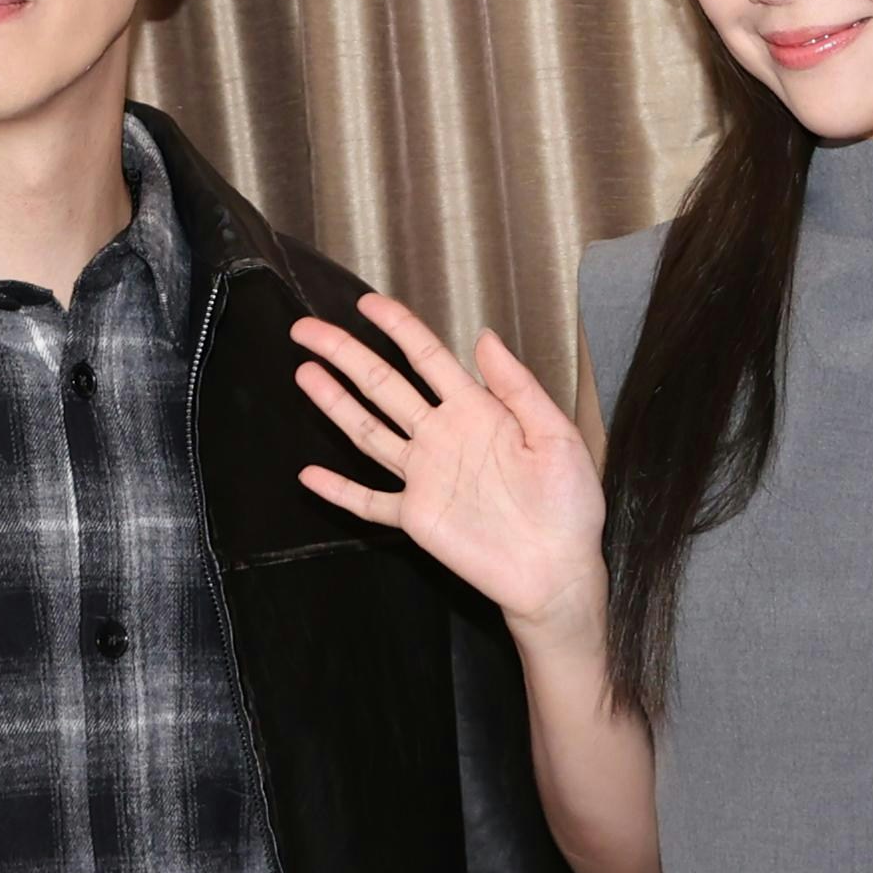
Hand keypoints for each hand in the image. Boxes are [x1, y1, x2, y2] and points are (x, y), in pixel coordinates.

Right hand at [290, 296, 605, 643]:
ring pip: (369, 432)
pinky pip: (370, 502)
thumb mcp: (555, 435)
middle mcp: (442, 436)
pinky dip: (340, 491)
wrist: (558, 569)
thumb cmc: (569, 503)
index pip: (428, 358)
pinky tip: (309, 476)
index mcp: (476, 411)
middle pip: (384, 385)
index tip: (367, 303)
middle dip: (345, 354)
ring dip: (335, 403)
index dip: (398, 327)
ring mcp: (425, 477)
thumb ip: (517, 388)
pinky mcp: (416, 518)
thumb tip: (484, 337)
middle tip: (306, 329)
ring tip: (303, 373)